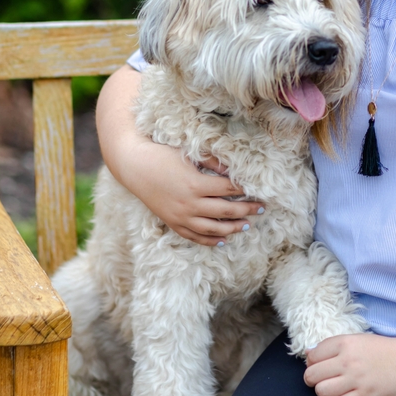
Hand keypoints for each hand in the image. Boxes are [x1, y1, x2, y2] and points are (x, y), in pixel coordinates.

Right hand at [97, 66, 263, 245]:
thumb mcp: (189, 155)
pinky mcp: (172, 223)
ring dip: (232, 228)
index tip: (259, 190)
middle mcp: (189, 204)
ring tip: (247, 226)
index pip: (228, 189)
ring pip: (212, 228)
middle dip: (246, 210)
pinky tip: (222, 240)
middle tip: (262, 209)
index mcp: (196, 184)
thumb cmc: (162, 155)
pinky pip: (194, 236)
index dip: (245, 190)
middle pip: (225, 211)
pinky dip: (209, 240)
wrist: (134, 167)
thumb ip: (213, 162)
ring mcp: (180, 216)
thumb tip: (234, 170)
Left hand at [303, 333, 395, 395]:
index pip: (313, 356)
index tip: (321, 366)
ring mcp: (356, 380)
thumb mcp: (358, 340)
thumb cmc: (384, 350)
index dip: (313, 363)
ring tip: (335, 389)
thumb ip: (333, 346)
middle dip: (313, 379)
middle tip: (323, 380)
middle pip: (312, 375)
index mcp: (345, 343)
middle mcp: (348, 360)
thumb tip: (308, 353)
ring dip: (325, 392)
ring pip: (322, 392)